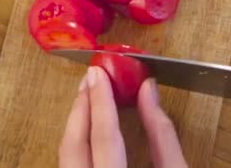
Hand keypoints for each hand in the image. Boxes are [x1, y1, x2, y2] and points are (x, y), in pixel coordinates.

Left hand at [59, 66, 187, 167]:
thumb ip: (163, 134)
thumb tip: (147, 88)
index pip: (104, 138)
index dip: (100, 102)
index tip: (98, 71)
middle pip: (75, 144)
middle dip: (81, 107)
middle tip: (91, 77)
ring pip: (67, 154)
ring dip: (76, 121)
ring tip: (89, 92)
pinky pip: (71, 161)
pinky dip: (78, 138)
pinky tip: (88, 121)